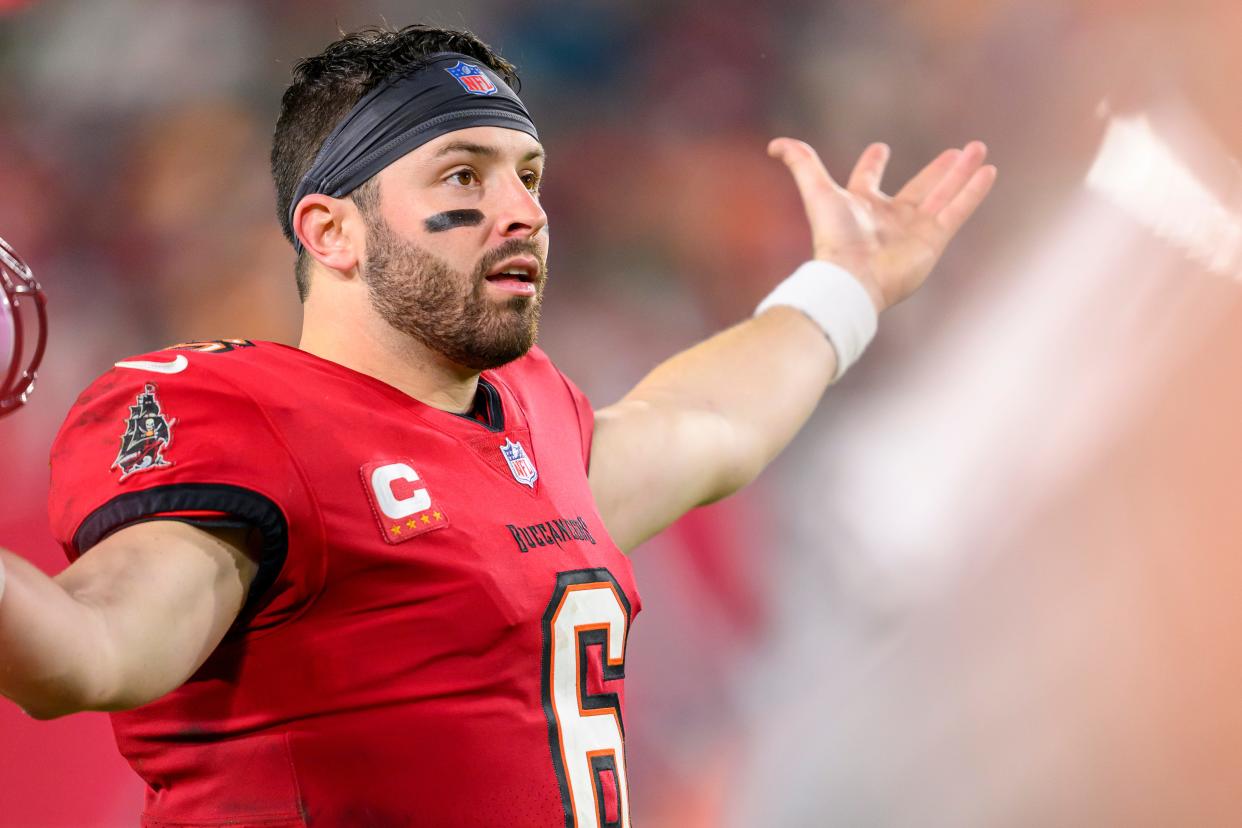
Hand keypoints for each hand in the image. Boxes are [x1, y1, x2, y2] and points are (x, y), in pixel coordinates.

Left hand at [769, 138, 995, 312]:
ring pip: (944, 194)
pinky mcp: (934, 240)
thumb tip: (775, 144)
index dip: (873, 163)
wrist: (852, 278)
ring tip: (978, 149)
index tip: (880, 149)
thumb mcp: (816, 190)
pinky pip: (958, 211)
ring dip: (961, 173)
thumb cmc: (834, 237)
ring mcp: (914, 229)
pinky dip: (973, 191)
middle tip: (956, 150)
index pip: (869, 179)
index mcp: (862, 205)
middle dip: (939, 169)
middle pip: (919, 187)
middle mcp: (890, 217)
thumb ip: (800, 163)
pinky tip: (988, 171)